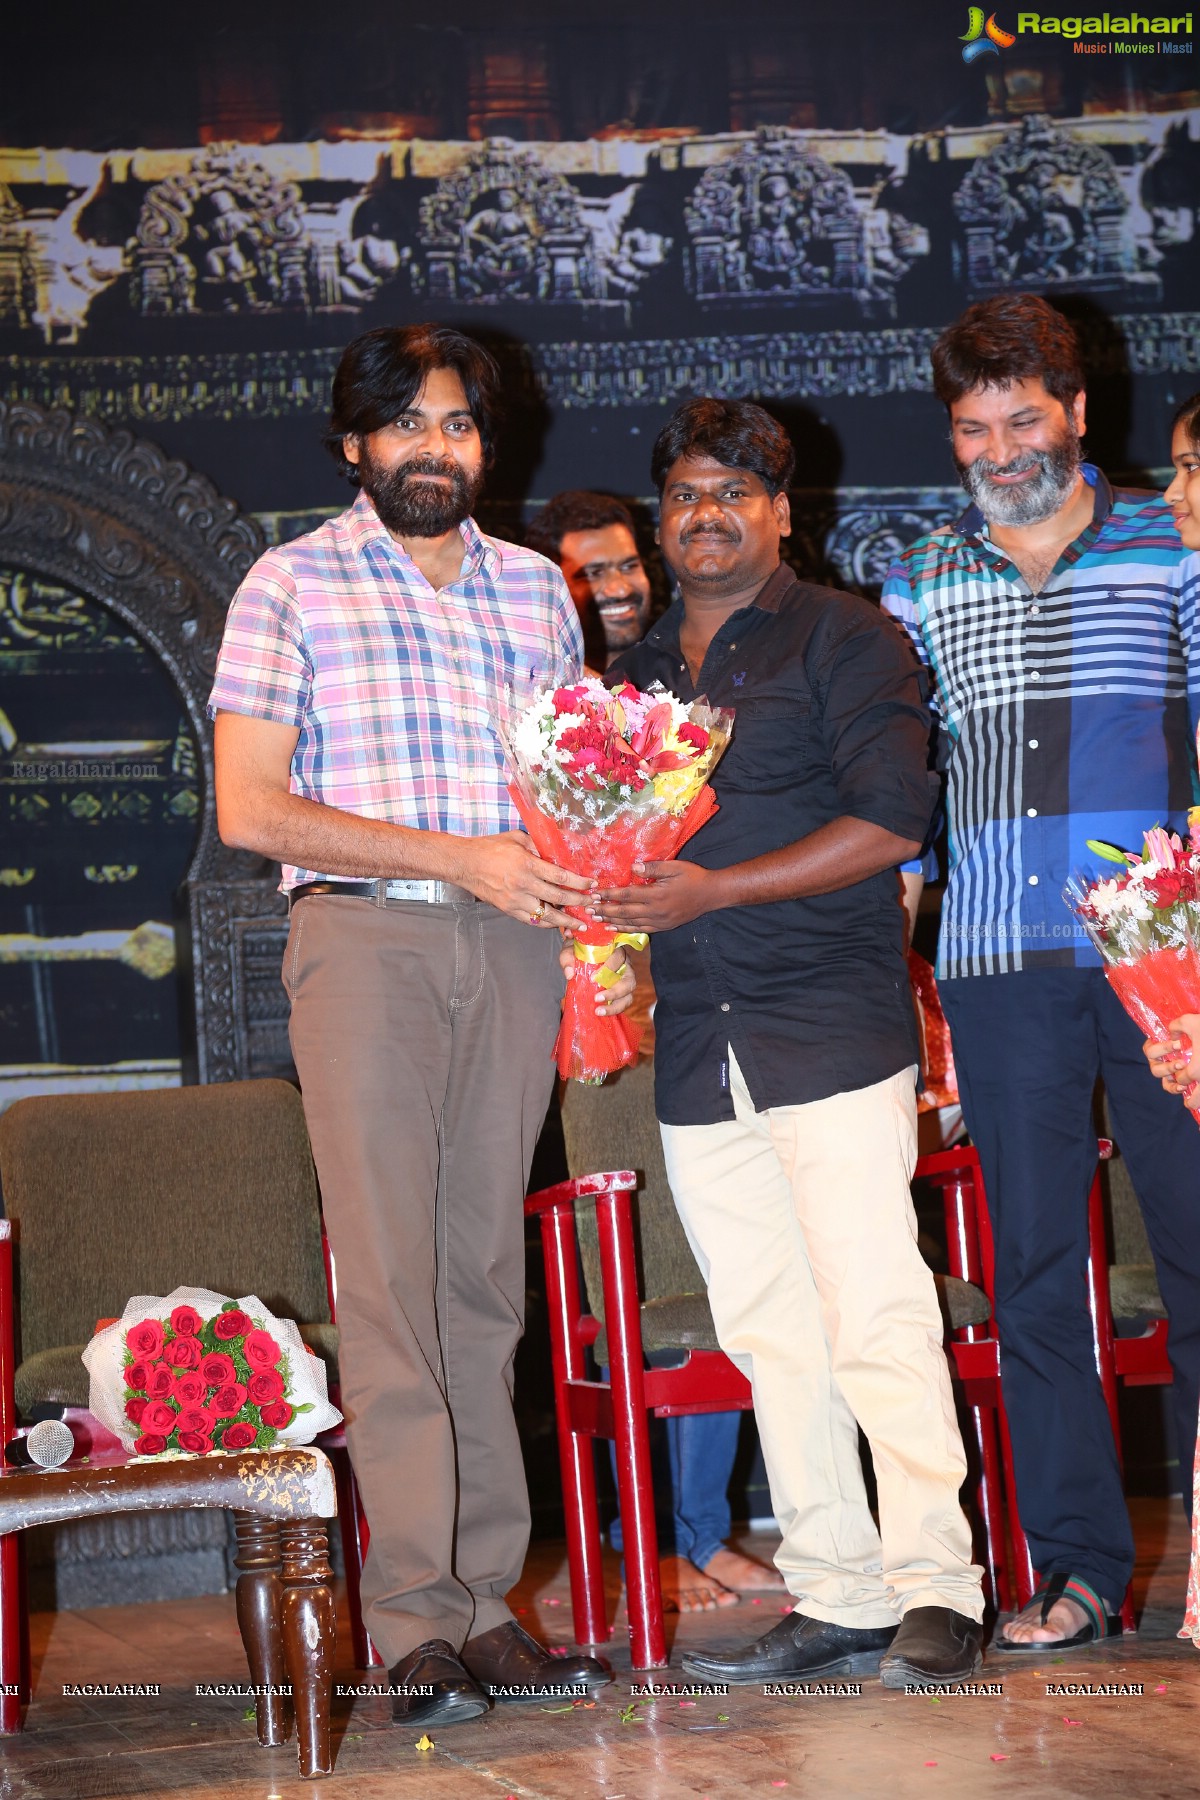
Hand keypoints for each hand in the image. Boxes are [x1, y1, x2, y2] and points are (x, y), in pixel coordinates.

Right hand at [459, 833, 592, 927]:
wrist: (465, 863)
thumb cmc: (490, 848)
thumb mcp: (517, 838)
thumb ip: (539, 845)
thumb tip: (558, 851)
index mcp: (527, 864)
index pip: (560, 877)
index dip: (579, 882)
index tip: (591, 884)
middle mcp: (523, 884)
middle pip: (558, 898)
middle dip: (579, 902)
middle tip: (592, 904)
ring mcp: (515, 900)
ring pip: (546, 915)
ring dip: (566, 920)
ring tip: (579, 924)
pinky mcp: (508, 909)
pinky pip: (532, 921)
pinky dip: (546, 923)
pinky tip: (557, 923)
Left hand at [560, 936, 636, 1015]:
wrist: (581, 959)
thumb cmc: (580, 951)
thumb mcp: (571, 949)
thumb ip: (568, 957)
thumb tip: (569, 974)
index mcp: (616, 951)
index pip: (619, 957)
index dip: (609, 967)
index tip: (593, 978)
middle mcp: (625, 966)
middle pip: (629, 980)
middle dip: (614, 992)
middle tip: (597, 998)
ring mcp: (626, 980)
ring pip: (628, 994)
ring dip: (615, 1005)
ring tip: (599, 1011)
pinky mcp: (623, 993)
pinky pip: (624, 1003)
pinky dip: (614, 1009)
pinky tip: (601, 1013)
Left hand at [597, 860, 719, 932]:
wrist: (711, 895)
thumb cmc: (693, 877)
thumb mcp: (674, 867)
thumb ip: (653, 868)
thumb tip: (633, 868)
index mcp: (657, 895)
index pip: (627, 895)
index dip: (609, 895)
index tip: (595, 893)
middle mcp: (656, 911)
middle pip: (624, 912)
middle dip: (605, 910)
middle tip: (589, 910)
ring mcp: (659, 921)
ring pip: (630, 923)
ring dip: (612, 922)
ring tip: (597, 920)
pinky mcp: (663, 927)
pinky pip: (641, 930)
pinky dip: (626, 929)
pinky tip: (615, 928)